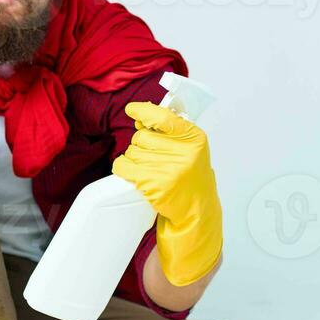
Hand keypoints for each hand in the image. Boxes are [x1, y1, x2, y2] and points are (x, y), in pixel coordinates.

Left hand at [111, 101, 222, 285]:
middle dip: (142, 145)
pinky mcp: (153, 184)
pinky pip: (124, 166)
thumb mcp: (190, 149)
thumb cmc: (190, 177)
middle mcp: (183, 152)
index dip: (144, 111)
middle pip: (142, 136)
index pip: (163, 117)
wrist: (196, 209)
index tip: (132, 110)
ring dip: (134, 159)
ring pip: (132, 151)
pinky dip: (122, 168)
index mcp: (194, 138)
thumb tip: (140, 119)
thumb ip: (170, 132)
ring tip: (149, 170)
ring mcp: (168, 169)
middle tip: (154, 159)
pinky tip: (131, 173)